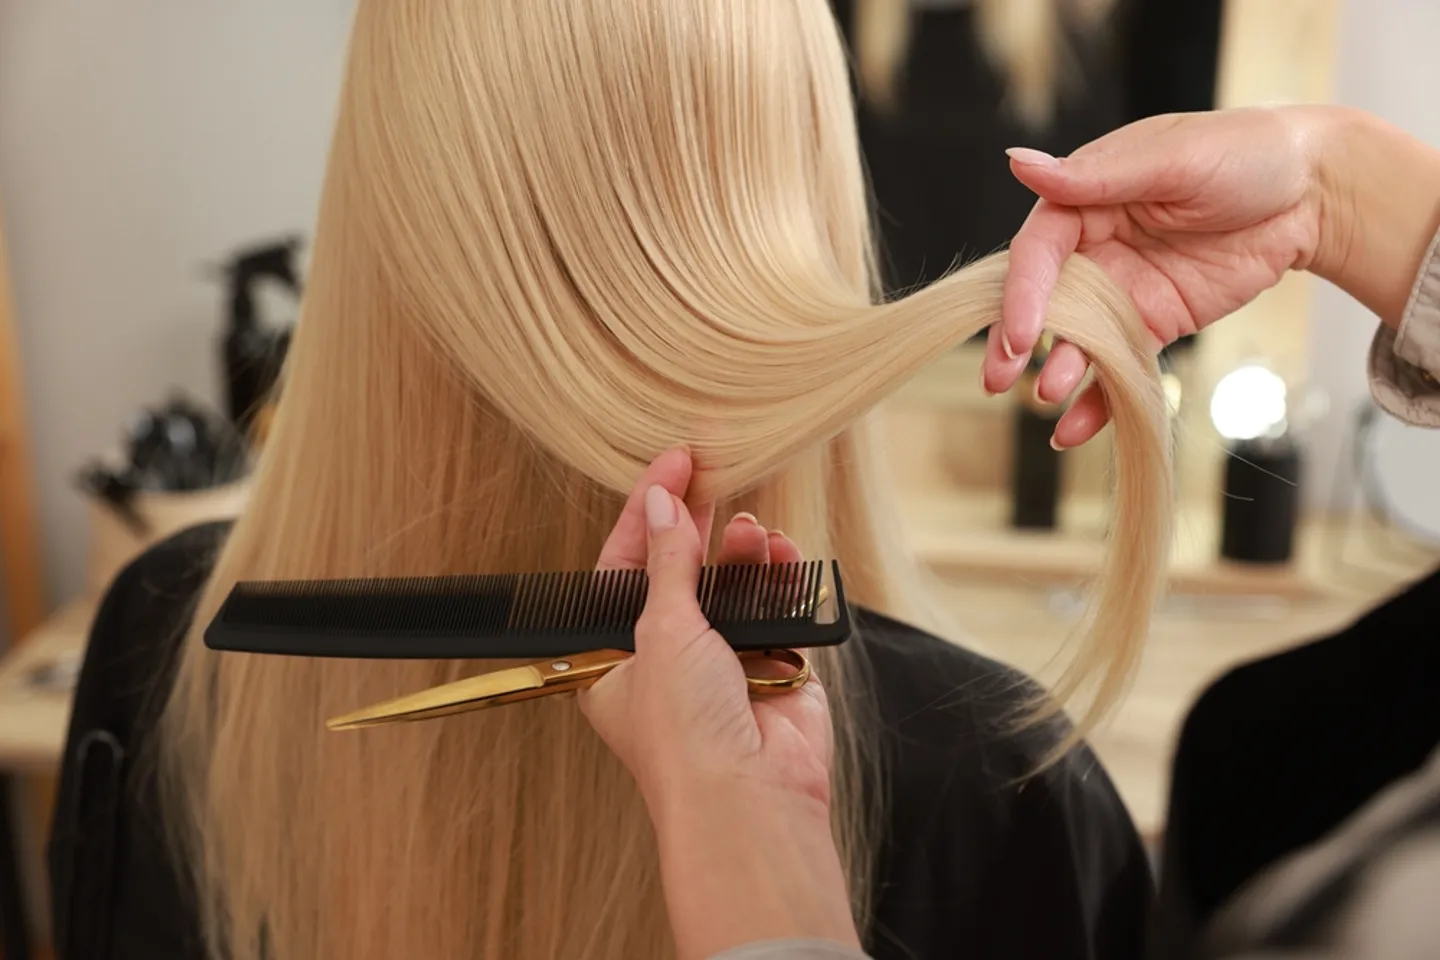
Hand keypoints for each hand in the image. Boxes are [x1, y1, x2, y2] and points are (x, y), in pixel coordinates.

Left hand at [580, 448, 858, 958]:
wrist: (747, 798)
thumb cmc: (682, 731)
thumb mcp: (660, 630)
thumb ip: (667, 564)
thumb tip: (660, 505)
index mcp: (612, 659)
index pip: (622, 569)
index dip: (644, 513)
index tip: (671, 466)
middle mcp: (664, 661)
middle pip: (679, 574)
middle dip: (695, 526)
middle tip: (711, 470)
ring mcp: (721, 667)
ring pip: (730, 589)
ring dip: (741, 554)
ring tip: (750, 530)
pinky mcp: (773, 673)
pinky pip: (774, 611)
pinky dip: (779, 582)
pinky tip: (780, 555)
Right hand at [988, 106, 1332, 447]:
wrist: (1313, 193)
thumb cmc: (1245, 152)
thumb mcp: (1172, 157)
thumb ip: (1095, 175)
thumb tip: (1017, 162)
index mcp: (1085, 198)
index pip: (1038, 250)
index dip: (1022, 291)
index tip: (1019, 332)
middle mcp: (1093, 246)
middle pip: (1042, 299)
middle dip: (1016, 341)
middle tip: (998, 378)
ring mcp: (1121, 289)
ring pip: (1077, 337)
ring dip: (1059, 370)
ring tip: (1048, 398)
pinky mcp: (1153, 323)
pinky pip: (1119, 363)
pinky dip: (1098, 398)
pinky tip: (1075, 427)